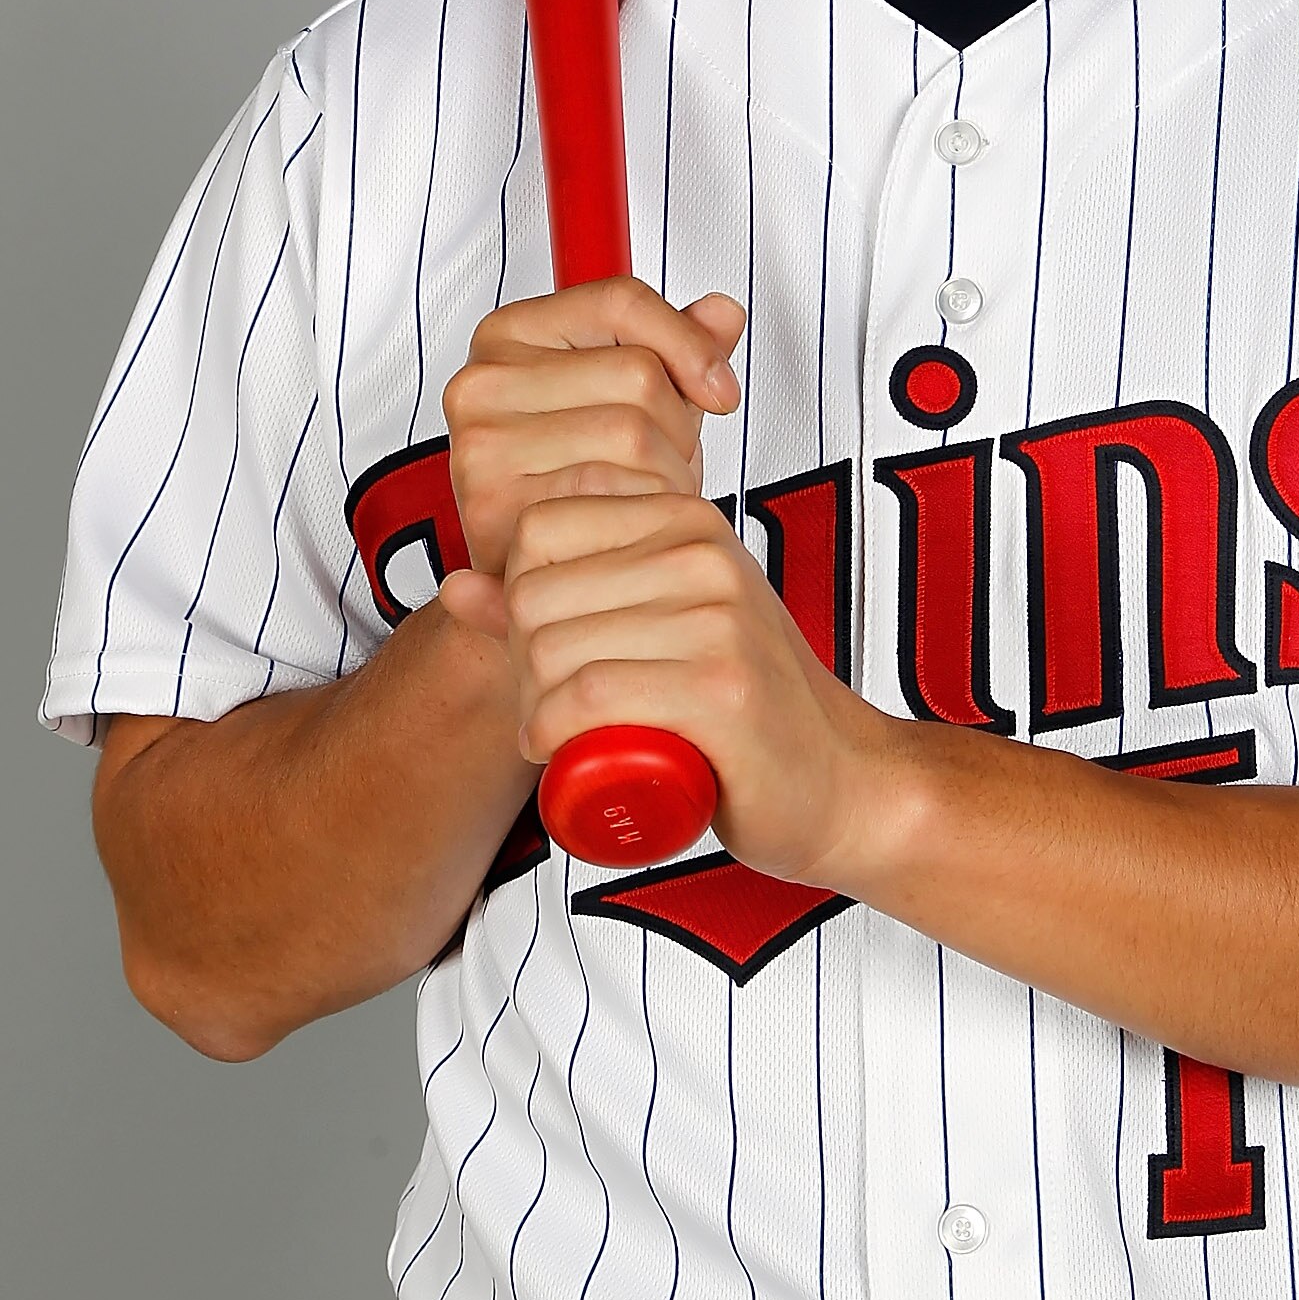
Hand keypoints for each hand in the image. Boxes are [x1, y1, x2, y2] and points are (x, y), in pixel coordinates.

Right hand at [439, 278, 745, 578]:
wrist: (527, 574)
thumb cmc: (575, 483)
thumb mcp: (635, 404)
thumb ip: (678, 352)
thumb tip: (723, 313)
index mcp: (512, 334)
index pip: (620, 300)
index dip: (688, 342)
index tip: (716, 387)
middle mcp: (486, 379)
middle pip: (638, 371)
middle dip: (678, 425)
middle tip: (658, 462)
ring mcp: (484, 439)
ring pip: (633, 431)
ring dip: (665, 473)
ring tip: (642, 492)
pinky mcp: (492, 499)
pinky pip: (610, 490)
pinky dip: (641, 510)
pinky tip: (628, 520)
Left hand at [441, 489, 917, 889]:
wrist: (842, 782)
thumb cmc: (743, 711)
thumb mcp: (652, 630)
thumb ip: (559, 599)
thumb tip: (457, 584)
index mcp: (684, 517)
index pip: (539, 527)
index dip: (520, 597)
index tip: (553, 650)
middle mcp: (703, 549)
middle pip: (536, 591)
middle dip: (523, 664)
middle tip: (555, 712)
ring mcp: (718, 614)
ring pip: (555, 647)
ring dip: (535, 708)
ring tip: (569, 736)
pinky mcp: (722, 684)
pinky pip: (590, 695)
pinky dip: (555, 730)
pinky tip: (564, 751)